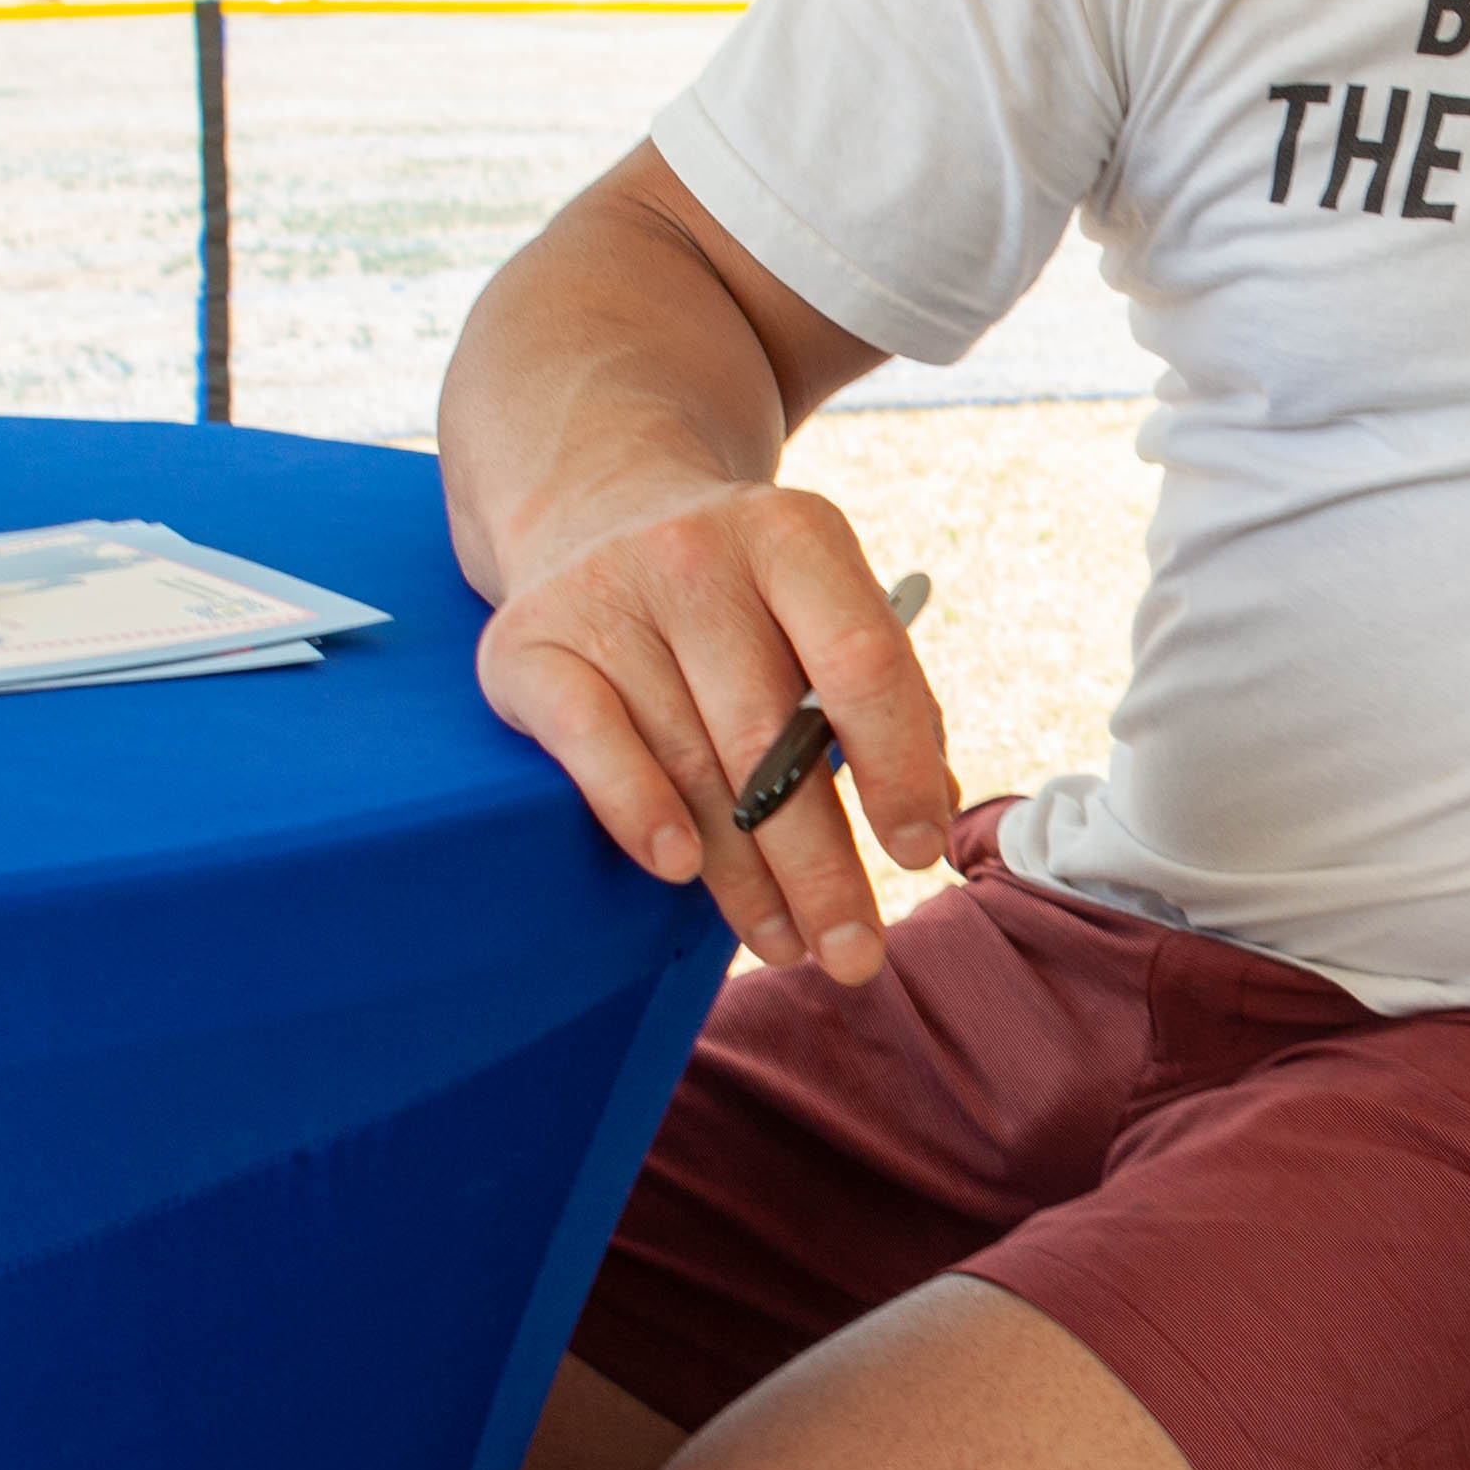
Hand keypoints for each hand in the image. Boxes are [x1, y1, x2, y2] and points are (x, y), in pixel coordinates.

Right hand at [472, 480, 957, 981]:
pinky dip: (635, 809)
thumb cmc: (739, 596)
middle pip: (770, 737)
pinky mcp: (529, 643)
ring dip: (742, 875)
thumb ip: (884, 693)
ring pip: (689, 764)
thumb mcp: (817, 607)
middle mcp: (699, 555)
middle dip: (821, 865)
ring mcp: (609, 595)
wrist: (595, 516)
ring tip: (784, 944)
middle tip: (855, 954)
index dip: (896, 767)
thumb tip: (939, 803)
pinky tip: (678, 870)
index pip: (861, 662)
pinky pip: (591, 741)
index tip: (918, 855)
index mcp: (794, 538)